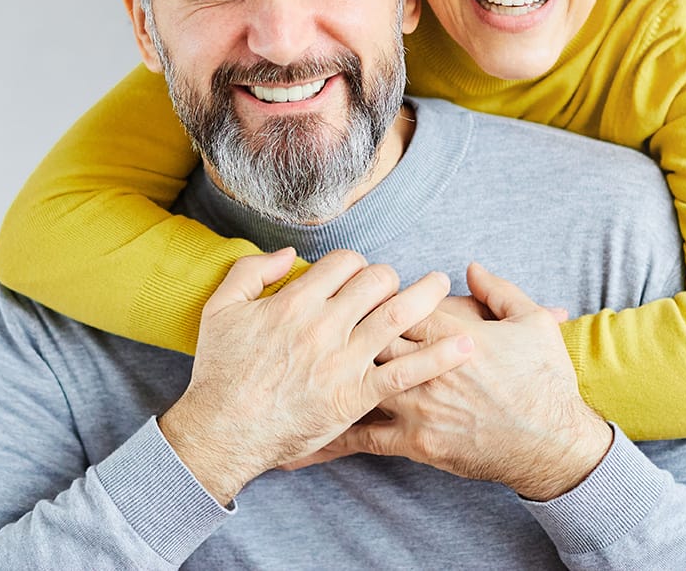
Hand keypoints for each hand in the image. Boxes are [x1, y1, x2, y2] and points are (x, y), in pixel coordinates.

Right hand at [158, 248, 473, 503]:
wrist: (222, 430)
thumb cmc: (220, 370)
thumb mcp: (221, 308)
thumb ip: (252, 270)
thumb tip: (289, 254)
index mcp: (296, 301)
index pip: (346, 262)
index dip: (356, 264)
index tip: (357, 277)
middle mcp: (324, 324)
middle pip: (377, 281)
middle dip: (390, 277)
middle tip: (396, 285)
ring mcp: (343, 361)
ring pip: (398, 314)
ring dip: (428, 296)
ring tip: (443, 287)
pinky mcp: (355, 396)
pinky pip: (407, 372)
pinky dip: (439, 356)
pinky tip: (464, 345)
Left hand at [287, 262, 611, 500]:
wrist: (552, 443)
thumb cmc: (544, 381)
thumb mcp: (530, 323)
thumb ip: (497, 291)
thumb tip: (469, 267)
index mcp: (450, 331)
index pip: (395, 302)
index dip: (370, 292)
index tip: (351, 286)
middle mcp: (425, 366)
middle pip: (366, 335)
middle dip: (337, 326)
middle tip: (309, 319)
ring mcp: (417, 405)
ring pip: (357, 381)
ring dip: (321, 373)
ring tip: (282, 366)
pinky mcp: (415, 441)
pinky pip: (363, 439)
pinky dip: (329, 437)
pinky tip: (298, 438)